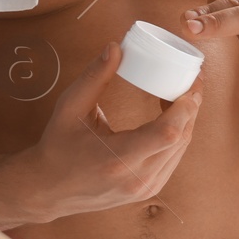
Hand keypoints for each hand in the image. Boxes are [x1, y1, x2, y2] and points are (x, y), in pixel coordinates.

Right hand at [10, 41, 202, 223]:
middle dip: (191, 106)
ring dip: (187, 119)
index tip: (190, 80)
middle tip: (191, 80)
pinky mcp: (147, 191)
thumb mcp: (69, 108)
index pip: (168, 133)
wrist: (46, 189)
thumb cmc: (57, 146)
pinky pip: (173, 158)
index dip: (186, 106)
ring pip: (181, 148)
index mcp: (118, 158)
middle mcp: (136, 179)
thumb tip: (116, 47)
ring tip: (183, 93)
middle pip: (181, 138)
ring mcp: (145, 189)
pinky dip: (178, 135)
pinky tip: (174, 116)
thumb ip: (94, 77)